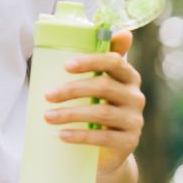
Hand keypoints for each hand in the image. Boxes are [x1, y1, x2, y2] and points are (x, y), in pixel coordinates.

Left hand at [43, 30, 143, 174]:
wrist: (108, 150)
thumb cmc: (98, 108)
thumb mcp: (97, 85)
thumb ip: (99, 61)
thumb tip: (122, 32)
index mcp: (128, 77)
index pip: (114, 61)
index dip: (91, 61)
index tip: (66, 65)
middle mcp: (135, 97)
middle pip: (103, 87)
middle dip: (72, 90)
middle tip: (48, 95)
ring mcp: (134, 120)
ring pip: (101, 113)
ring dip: (71, 114)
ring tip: (47, 116)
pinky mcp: (129, 142)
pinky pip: (103, 137)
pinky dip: (80, 135)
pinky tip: (62, 135)